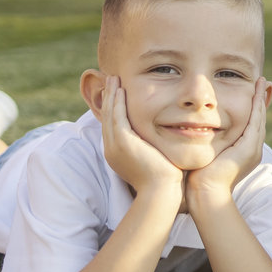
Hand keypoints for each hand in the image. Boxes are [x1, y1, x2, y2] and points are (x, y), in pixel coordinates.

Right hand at [98, 75, 182, 198]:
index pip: (113, 125)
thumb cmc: (164, 180)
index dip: (114, 108)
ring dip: (111, 95)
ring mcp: (114, 146)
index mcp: (118, 153)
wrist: (160, 192)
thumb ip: (152, 148)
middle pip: (107, 117)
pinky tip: (120, 89)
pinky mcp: (122, 142)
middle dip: (109, 98)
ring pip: (110, 114)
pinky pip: (117, 116)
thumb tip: (160, 142)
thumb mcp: (155, 160)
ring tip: (113, 79)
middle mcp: (111, 149)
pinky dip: (117, 102)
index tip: (117, 93)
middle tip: (111, 80)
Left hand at [186, 77, 269, 212]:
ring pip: (259, 117)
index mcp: (243, 152)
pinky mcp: (250, 147)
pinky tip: (256, 91)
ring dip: (260, 98)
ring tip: (261, 81)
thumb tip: (192, 133)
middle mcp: (252, 149)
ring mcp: (253, 148)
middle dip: (260, 99)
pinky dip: (257, 105)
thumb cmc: (199, 179)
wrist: (205, 194)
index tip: (251, 91)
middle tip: (263, 81)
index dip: (251, 107)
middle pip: (259, 118)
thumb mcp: (205, 155)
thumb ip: (204, 143)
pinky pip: (255, 121)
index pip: (250, 124)